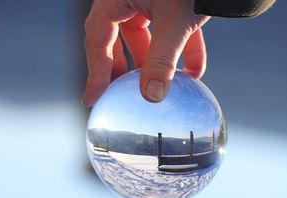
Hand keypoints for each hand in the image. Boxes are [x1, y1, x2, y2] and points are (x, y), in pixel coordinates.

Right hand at [82, 0, 209, 106]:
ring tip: (159, 86)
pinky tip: (194, 72)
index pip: (97, 41)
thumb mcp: (175, 21)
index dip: (95, 73)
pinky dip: (181, 51)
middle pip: (115, 39)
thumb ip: (163, 60)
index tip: (91, 99)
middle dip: (120, 68)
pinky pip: (170, 30)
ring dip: (152, 61)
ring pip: (143, 35)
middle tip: (120, 93)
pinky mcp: (173, 2)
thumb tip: (152, 97)